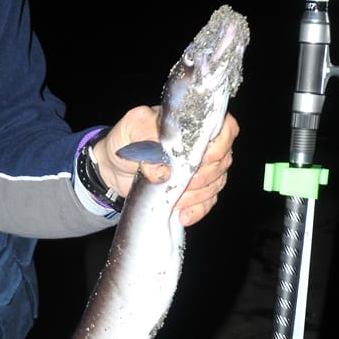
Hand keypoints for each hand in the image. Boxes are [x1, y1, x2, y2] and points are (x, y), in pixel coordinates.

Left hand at [90, 108, 239, 226]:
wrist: (113, 167)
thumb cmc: (126, 140)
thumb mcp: (131, 128)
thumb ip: (146, 139)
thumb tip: (162, 169)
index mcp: (193, 123)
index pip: (225, 128)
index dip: (220, 145)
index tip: (202, 158)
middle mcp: (202, 145)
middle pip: (223, 160)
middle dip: (203, 175)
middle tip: (180, 182)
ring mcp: (201, 169)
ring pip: (217, 183)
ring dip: (197, 195)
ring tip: (175, 198)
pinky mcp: (194, 191)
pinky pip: (207, 203)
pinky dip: (196, 210)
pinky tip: (182, 214)